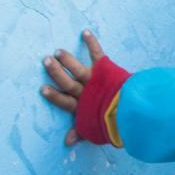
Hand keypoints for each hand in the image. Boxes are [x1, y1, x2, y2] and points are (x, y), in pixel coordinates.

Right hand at [41, 30, 105, 145]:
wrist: (132, 111)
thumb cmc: (112, 122)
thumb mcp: (94, 130)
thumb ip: (80, 133)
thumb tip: (66, 143)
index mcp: (81, 106)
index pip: (64, 102)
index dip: (54, 96)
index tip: (43, 89)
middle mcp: (86, 92)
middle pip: (67, 82)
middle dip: (56, 72)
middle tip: (46, 61)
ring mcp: (96, 80)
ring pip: (78, 69)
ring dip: (68, 60)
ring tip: (59, 51)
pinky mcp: (106, 70)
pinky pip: (98, 54)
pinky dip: (92, 43)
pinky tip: (85, 31)